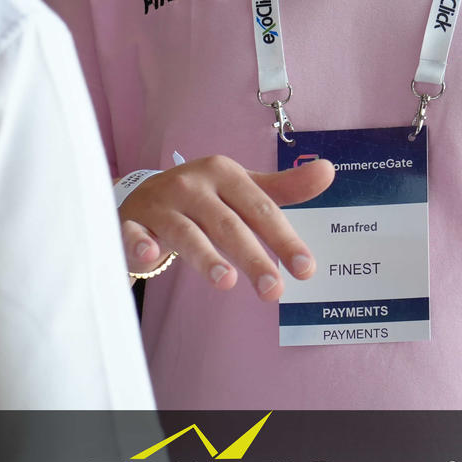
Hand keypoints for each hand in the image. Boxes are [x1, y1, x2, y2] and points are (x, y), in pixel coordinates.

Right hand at [121, 154, 334, 299]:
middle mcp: (192, 186)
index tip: (306, 269)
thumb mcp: (240, 188)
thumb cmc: (201, 197)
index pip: (260, 209)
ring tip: (226, 282)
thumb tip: (329, 171)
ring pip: (185, 232)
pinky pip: (133, 234)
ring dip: (205, 256)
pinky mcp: (132, 222)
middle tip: (274, 290)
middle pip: (227, 224)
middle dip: (252, 256)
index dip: (284, 239)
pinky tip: (150, 258)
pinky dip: (139, 244)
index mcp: (223, 174)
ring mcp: (160, 204)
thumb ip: (283, 188)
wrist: (140, 196)